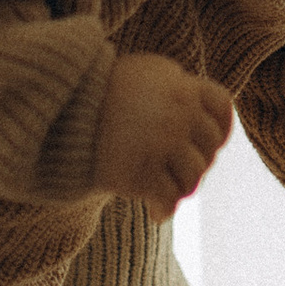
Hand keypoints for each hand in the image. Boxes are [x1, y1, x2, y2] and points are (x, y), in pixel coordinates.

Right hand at [92, 52, 234, 218]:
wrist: (61, 110)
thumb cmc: (106, 90)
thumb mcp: (147, 72)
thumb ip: (180, 85)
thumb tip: (211, 112)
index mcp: (182, 87)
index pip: (222, 107)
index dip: (219, 126)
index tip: (206, 140)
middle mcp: (177, 115)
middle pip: (209, 146)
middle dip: (198, 160)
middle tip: (180, 170)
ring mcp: (160, 145)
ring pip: (194, 176)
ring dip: (183, 187)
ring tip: (167, 190)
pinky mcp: (140, 173)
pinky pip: (169, 199)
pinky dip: (164, 209)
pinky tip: (156, 213)